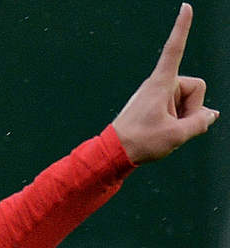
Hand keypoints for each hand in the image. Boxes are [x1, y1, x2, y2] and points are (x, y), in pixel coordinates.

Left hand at [112, 3, 218, 164]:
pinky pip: (179, 108)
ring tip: (163, 130)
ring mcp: (158, 94)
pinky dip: (178, 120)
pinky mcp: (156, 104)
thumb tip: (211, 114)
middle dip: (193, 108)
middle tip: (172, 127)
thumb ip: (200, 122)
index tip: (186, 7)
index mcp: (161, 83)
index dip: (182, 28)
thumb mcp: (177, 135)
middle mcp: (159, 84)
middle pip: (196, 88)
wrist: (114, 154)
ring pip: (189, 101)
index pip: (174, 49)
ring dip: (184, 117)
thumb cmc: (141, 142)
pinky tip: (164, 132)